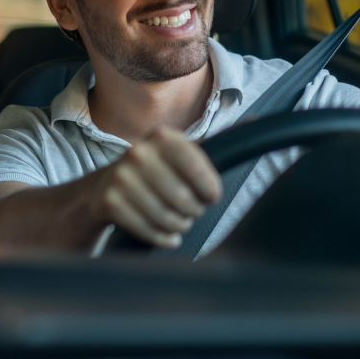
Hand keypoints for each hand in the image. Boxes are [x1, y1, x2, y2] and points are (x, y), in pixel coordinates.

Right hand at [87, 127, 221, 247]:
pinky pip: (148, 231)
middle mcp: (138, 153)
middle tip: (190, 210)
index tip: (210, 196)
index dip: (209, 189)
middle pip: (184, 199)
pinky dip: (162, 238)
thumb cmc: (155, 171)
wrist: (105, 186)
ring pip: (167, 218)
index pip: (197, 168)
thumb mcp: (180, 152)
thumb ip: (216, 140)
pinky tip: (166, 234)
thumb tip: (254, 120)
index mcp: (161, 137)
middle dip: (193, 211)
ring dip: (178, 226)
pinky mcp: (110, 202)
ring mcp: (121, 178)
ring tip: (178, 221)